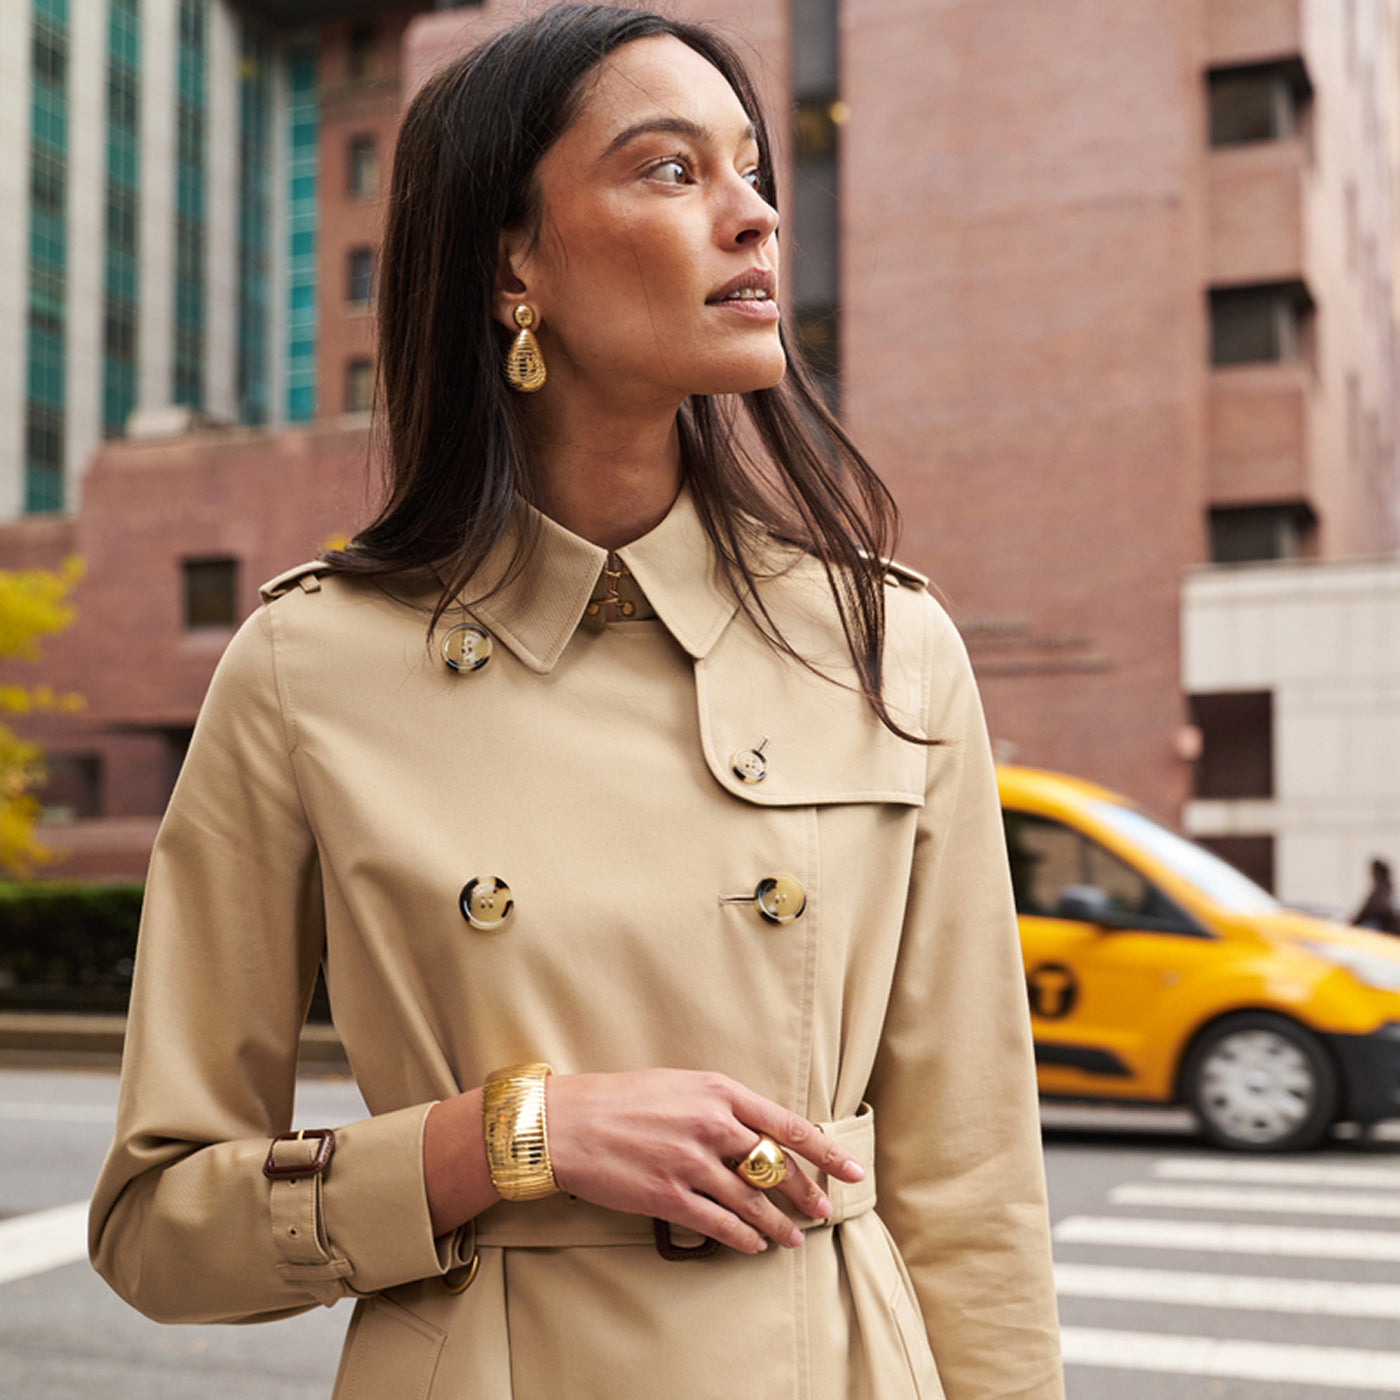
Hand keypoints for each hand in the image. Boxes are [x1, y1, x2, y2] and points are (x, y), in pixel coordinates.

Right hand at [545, 1069, 864, 1254]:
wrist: (569, 1122)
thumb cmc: (623, 1099)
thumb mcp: (681, 1085)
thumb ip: (722, 1105)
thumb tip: (759, 1132)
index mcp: (718, 1091)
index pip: (788, 1124)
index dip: (826, 1151)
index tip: (852, 1169)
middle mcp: (711, 1125)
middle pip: (776, 1167)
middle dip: (807, 1192)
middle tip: (825, 1208)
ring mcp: (691, 1164)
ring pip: (753, 1203)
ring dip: (779, 1225)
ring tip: (795, 1237)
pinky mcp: (670, 1197)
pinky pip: (720, 1224)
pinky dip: (743, 1238)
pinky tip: (755, 1245)